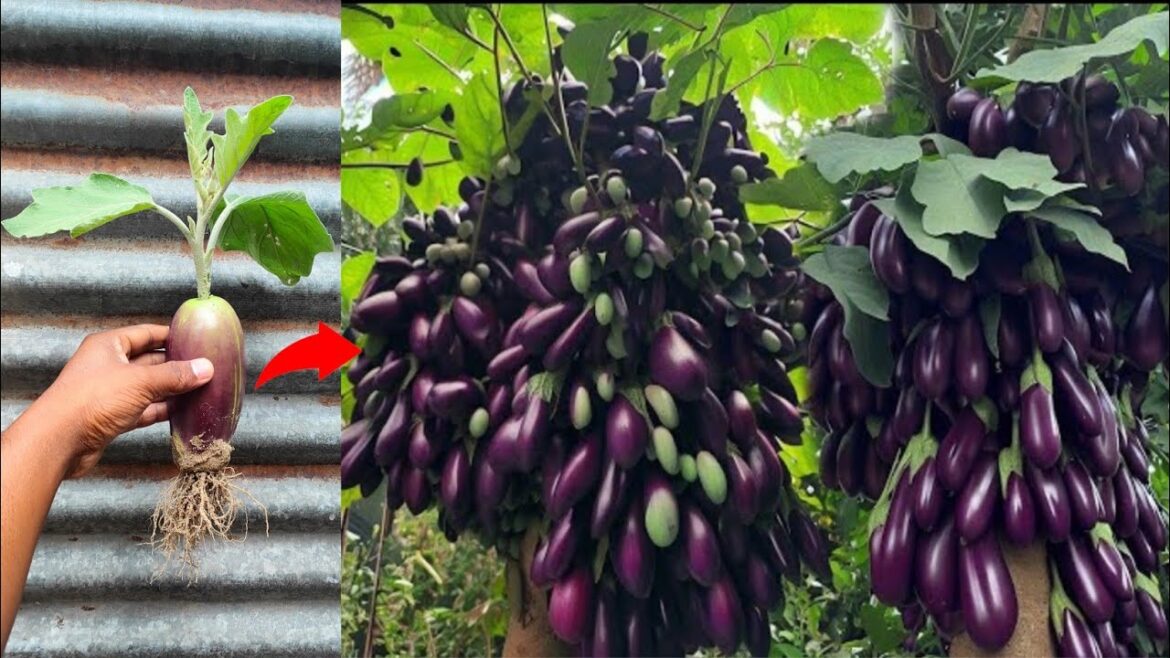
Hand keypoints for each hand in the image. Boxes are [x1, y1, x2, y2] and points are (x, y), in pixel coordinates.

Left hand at [36, 324, 213, 478]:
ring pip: (148, 387)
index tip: (197, 339)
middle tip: (206, 367)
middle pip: (149, 361)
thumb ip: (175, 375)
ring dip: (172, 389)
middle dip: (176, 365)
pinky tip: (182, 411)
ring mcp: (110, 392)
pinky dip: (161, 409)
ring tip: (201, 389)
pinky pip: (143, 408)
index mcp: (109, 346)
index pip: (146, 333)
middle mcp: (108, 365)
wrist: (60, 441)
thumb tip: (206, 368)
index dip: (171, 335)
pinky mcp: (112, 416)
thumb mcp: (141, 381)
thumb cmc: (94, 399)